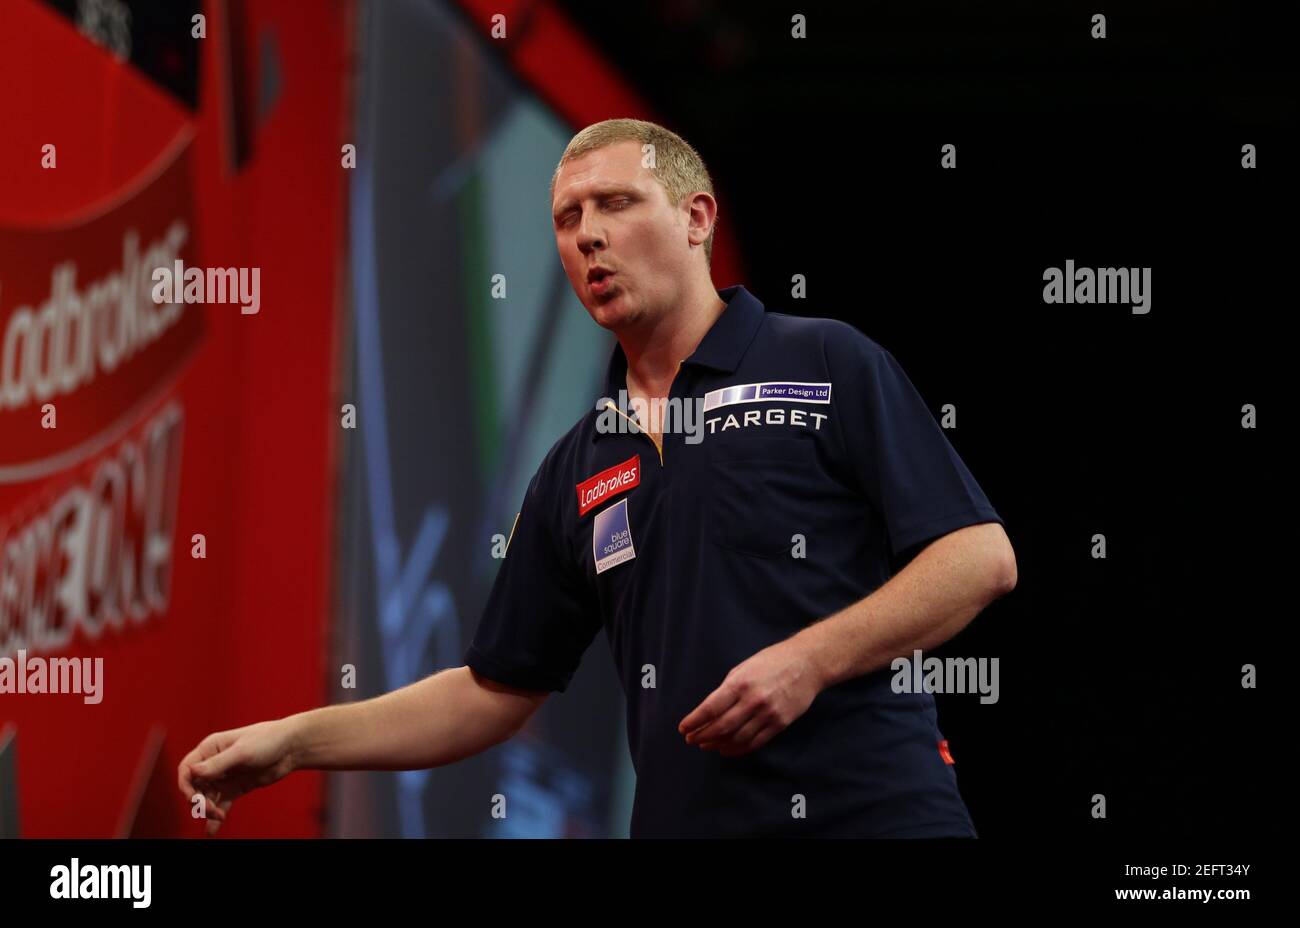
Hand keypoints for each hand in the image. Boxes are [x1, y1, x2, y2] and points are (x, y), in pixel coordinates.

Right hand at [176, 718, 297, 834]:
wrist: (292, 747)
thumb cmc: (268, 740)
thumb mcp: (242, 751)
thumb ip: (218, 763)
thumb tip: (193, 772)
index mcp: (210, 748)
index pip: (186, 769)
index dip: (185, 785)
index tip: (193, 799)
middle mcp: (214, 763)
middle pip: (195, 787)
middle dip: (199, 801)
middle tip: (211, 809)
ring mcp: (224, 776)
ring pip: (207, 798)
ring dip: (208, 810)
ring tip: (219, 816)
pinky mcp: (236, 788)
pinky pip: (221, 804)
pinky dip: (215, 818)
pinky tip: (211, 832)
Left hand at [678, 639, 822, 756]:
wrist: (806, 664)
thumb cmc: (771, 662)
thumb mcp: (743, 668)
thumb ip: (728, 689)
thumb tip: (710, 711)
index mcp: (740, 683)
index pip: (711, 708)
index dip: (695, 721)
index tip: (683, 728)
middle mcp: (753, 700)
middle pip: (721, 726)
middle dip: (703, 735)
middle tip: (692, 740)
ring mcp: (768, 714)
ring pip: (737, 738)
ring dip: (718, 744)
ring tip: (707, 745)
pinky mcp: (780, 723)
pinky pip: (755, 742)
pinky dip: (738, 749)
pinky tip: (727, 749)